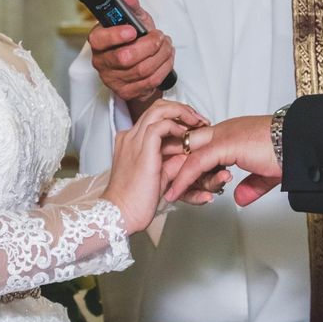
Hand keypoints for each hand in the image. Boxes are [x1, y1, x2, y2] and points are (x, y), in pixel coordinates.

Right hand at [89, 0, 174, 102]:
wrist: (141, 63)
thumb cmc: (134, 40)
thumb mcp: (133, 19)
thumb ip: (130, 6)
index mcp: (98, 42)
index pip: (100, 40)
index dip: (116, 36)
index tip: (132, 30)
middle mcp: (102, 62)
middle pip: (125, 57)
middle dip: (149, 45)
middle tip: (159, 37)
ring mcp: (114, 80)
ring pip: (142, 70)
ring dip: (161, 56)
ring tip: (166, 45)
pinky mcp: (128, 92)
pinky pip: (150, 81)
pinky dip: (164, 67)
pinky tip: (167, 58)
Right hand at [103, 100, 208, 233]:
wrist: (122, 214)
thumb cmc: (138, 200)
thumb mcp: (160, 175)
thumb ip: (172, 160)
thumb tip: (189, 152)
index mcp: (132, 141)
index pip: (155, 116)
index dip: (177, 116)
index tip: (195, 125)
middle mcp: (131, 136)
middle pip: (158, 107)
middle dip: (183, 110)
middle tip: (200, 120)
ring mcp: (134, 140)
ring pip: (159, 109)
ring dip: (183, 113)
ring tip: (198, 123)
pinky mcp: (141, 148)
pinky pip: (160, 125)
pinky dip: (177, 126)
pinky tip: (186, 136)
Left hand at [167, 116, 281, 206]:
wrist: (300, 143)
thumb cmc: (288, 152)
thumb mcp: (265, 174)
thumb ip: (251, 186)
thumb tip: (239, 199)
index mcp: (232, 133)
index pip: (201, 145)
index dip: (188, 161)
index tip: (176, 177)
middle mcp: (223, 131)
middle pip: (188, 145)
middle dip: (173, 164)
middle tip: (161, 182)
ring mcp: (223, 136)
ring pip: (188, 154)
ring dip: (174, 174)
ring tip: (164, 191)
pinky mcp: (225, 145)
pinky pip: (196, 163)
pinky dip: (183, 178)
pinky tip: (175, 191)